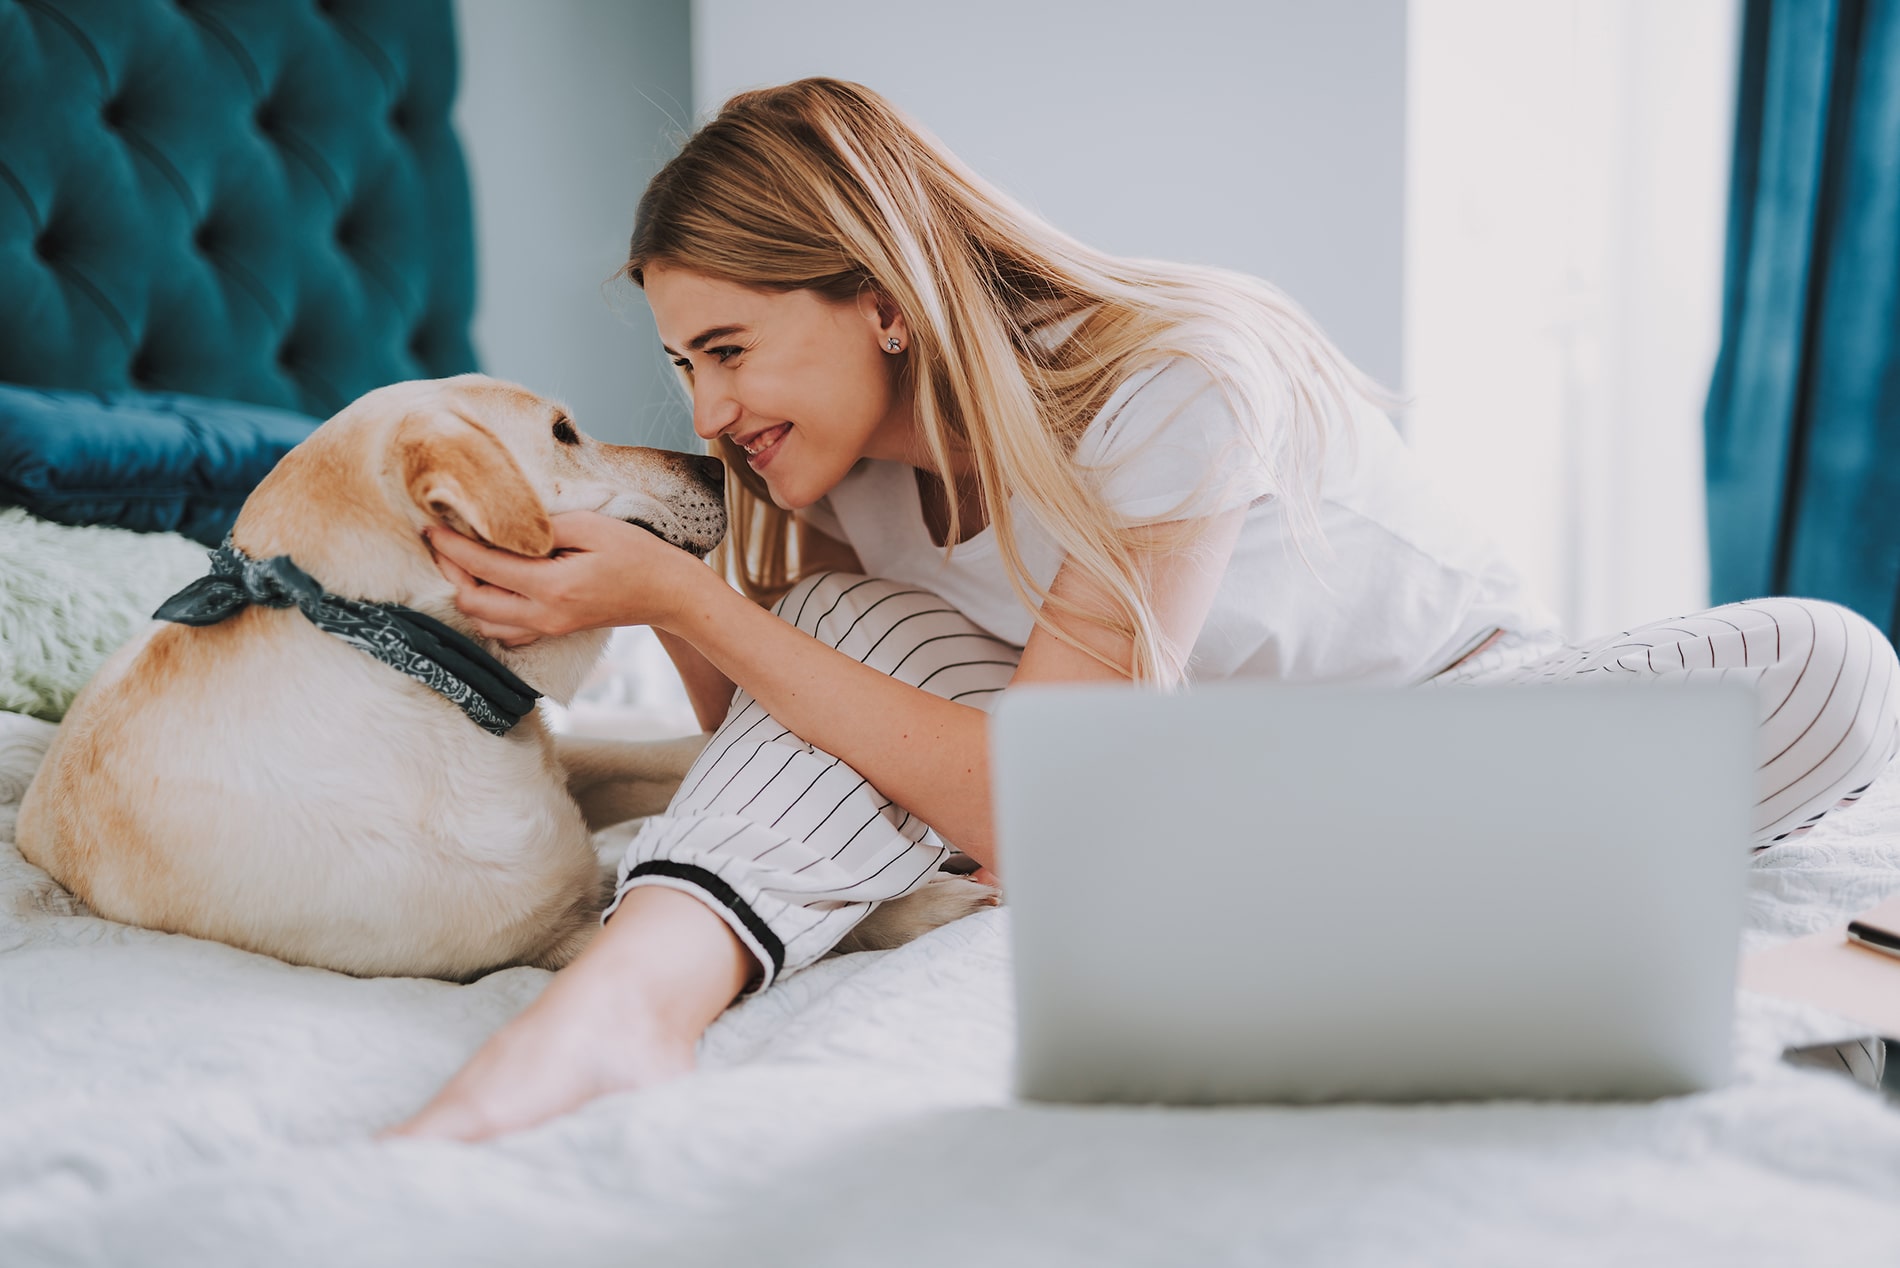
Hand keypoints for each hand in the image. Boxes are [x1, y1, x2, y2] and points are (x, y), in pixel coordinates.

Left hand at [424, 511, 702, 645]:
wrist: (666, 592)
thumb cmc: (635, 553)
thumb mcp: (591, 526)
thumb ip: (543, 527)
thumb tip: (500, 524)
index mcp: (553, 586)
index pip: (484, 567)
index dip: (451, 546)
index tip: (430, 526)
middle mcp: (544, 615)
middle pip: (472, 602)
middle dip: (450, 571)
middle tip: (442, 542)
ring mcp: (548, 628)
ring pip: (484, 622)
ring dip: (466, 592)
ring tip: (461, 561)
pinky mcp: (552, 631)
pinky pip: (504, 630)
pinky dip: (487, 609)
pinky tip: (489, 585)